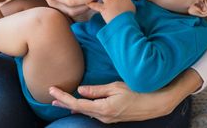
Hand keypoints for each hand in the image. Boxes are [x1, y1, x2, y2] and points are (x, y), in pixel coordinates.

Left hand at [49, 69, 202, 122]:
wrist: (155, 104)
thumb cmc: (137, 92)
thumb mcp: (116, 87)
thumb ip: (97, 90)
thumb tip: (80, 90)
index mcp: (103, 108)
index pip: (77, 104)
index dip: (63, 97)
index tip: (52, 91)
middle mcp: (103, 116)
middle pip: (78, 110)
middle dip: (64, 103)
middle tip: (51, 98)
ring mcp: (108, 118)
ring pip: (85, 112)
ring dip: (72, 106)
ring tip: (61, 101)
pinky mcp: (112, 116)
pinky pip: (94, 112)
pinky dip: (83, 107)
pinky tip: (80, 104)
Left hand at [88, 0, 135, 22]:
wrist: (124, 22)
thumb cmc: (129, 16)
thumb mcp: (133, 8)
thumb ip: (129, 3)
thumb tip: (127, 4)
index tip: (121, 1)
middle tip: (114, 3)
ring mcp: (109, 2)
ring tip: (105, 1)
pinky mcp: (103, 8)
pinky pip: (95, 5)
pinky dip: (92, 4)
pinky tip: (88, 3)